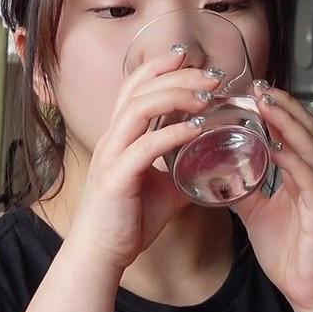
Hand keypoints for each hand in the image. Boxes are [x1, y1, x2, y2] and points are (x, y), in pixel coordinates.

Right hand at [62, 51, 218, 272]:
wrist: (101, 254)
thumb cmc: (126, 222)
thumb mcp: (163, 189)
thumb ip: (181, 171)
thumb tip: (210, 166)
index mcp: (119, 136)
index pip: (134, 86)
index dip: (159, 66)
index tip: (188, 57)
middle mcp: (112, 138)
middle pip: (141, 88)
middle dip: (178, 75)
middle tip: (211, 75)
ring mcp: (112, 155)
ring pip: (140, 107)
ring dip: (177, 96)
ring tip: (206, 96)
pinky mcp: (117, 177)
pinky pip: (146, 145)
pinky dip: (173, 132)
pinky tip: (196, 129)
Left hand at [231, 81, 312, 311]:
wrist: (311, 292)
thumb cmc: (291, 255)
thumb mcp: (257, 215)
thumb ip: (243, 190)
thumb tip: (218, 173)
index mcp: (303, 177)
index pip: (294, 132)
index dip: (277, 109)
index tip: (254, 90)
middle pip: (305, 130)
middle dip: (283, 105)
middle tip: (259, 85)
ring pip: (310, 147)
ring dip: (288, 123)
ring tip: (267, 104)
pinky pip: (309, 179)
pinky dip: (293, 160)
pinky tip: (276, 147)